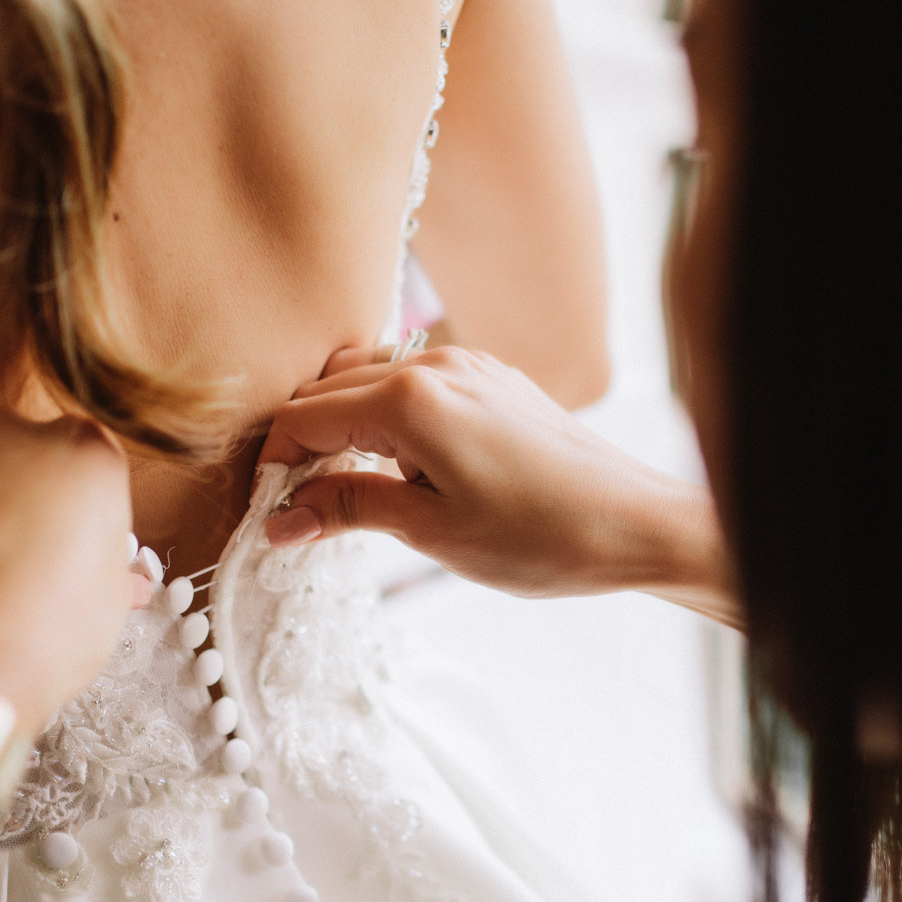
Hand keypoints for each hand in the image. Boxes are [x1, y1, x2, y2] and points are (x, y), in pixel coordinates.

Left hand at [0, 410, 143, 732]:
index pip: (88, 450)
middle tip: (26, 549)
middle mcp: (6, 437)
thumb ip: (110, 566)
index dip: (83, 494)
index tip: (79, 528)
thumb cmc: (46, 639)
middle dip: (22, 486)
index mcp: (81, 454)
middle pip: (20, 446)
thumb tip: (119, 577)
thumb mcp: (108, 604)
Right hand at [257, 346, 738, 622]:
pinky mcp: (492, 379)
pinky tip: (399, 469)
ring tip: (348, 490)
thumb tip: (280, 521)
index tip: (268, 511)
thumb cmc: (541, 534)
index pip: (305, 415)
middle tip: (299, 507)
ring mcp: (467, 367)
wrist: (634, 523)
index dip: (276, 464)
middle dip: (303, 443)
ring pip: (369, 379)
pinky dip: (386, 418)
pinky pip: (413, 383)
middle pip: (329, 389)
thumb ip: (348, 510)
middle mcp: (433, 366)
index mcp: (409, 400)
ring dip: (344, 426)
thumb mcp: (431, 532)